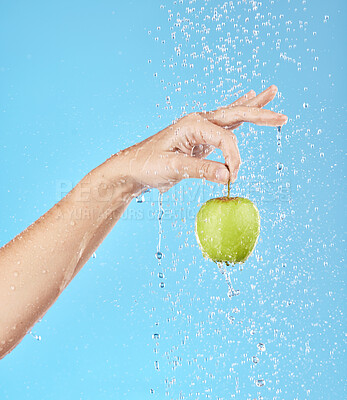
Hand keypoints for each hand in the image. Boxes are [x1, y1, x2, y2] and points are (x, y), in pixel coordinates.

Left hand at [114, 85, 287, 192]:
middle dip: (260, 114)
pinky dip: (238, 116)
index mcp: (193, 124)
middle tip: (282, 115)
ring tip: (270, 92)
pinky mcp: (200, 139)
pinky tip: (246, 101)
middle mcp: (199, 121)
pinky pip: (224, 126)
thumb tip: (227, 175)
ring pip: (232, 115)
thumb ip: (200, 170)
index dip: (233, 159)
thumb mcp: (173, 168)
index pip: (225, 139)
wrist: (133, 167)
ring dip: (252, 106)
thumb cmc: (147, 164)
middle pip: (235, 114)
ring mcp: (200, 128)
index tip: (232, 177)